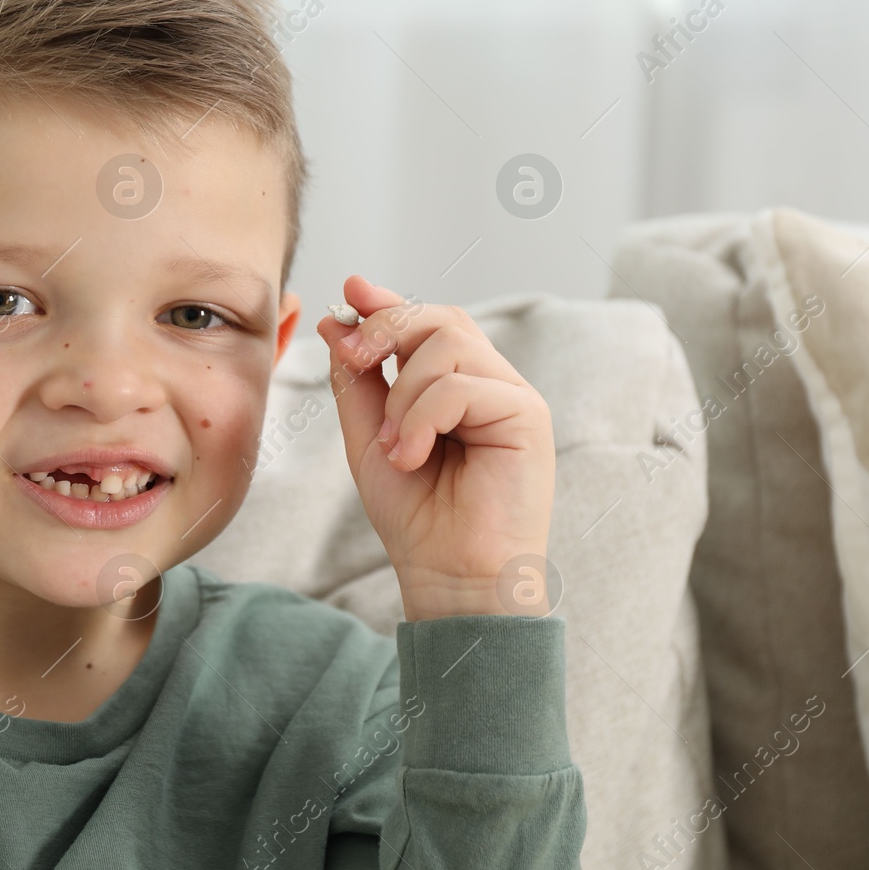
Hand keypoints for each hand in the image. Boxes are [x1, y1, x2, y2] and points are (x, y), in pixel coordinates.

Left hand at [315, 276, 555, 620]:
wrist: (450, 577)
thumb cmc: (417, 519)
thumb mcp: (370, 438)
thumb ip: (358, 381)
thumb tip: (340, 320)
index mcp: (460, 387)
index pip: (430, 324)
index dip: (390, 302)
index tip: (351, 292)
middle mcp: (492, 385)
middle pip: (441, 319)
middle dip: (387, 329)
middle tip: (355, 363)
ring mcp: (515, 398)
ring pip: (448, 345)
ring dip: (403, 394)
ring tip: (394, 446)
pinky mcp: (528, 417)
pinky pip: (460, 386)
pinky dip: (421, 418)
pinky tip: (412, 458)